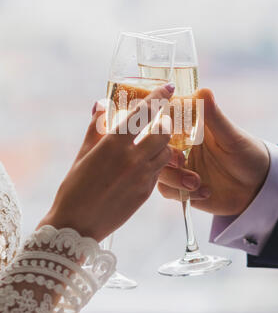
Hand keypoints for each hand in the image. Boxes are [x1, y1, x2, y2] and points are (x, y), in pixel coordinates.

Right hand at [38, 84, 174, 241]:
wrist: (77, 225)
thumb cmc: (75, 188)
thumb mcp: (83, 153)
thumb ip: (96, 126)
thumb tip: (101, 102)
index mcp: (113, 144)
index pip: (143, 113)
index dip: (158, 97)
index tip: (167, 87)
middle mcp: (132, 159)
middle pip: (163, 131)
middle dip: (165, 122)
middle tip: (162, 119)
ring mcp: (142, 177)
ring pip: (166, 152)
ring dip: (163, 144)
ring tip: (152, 143)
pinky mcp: (146, 193)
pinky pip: (159, 171)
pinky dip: (156, 163)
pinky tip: (145, 164)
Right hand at [158, 88, 269, 216]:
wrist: (256, 187)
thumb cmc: (247, 154)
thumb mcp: (231, 136)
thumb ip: (214, 117)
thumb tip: (204, 91)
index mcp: (189, 126)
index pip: (164, 118)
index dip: (158, 123)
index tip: (163, 130)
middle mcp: (180, 144)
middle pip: (154, 146)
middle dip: (164, 155)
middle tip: (181, 161)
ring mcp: (178, 166)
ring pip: (158, 170)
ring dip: (174, 177)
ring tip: (196, 182)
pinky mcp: (180, 186)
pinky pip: (167, 189)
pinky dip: (183, 193)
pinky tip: (205, 191)